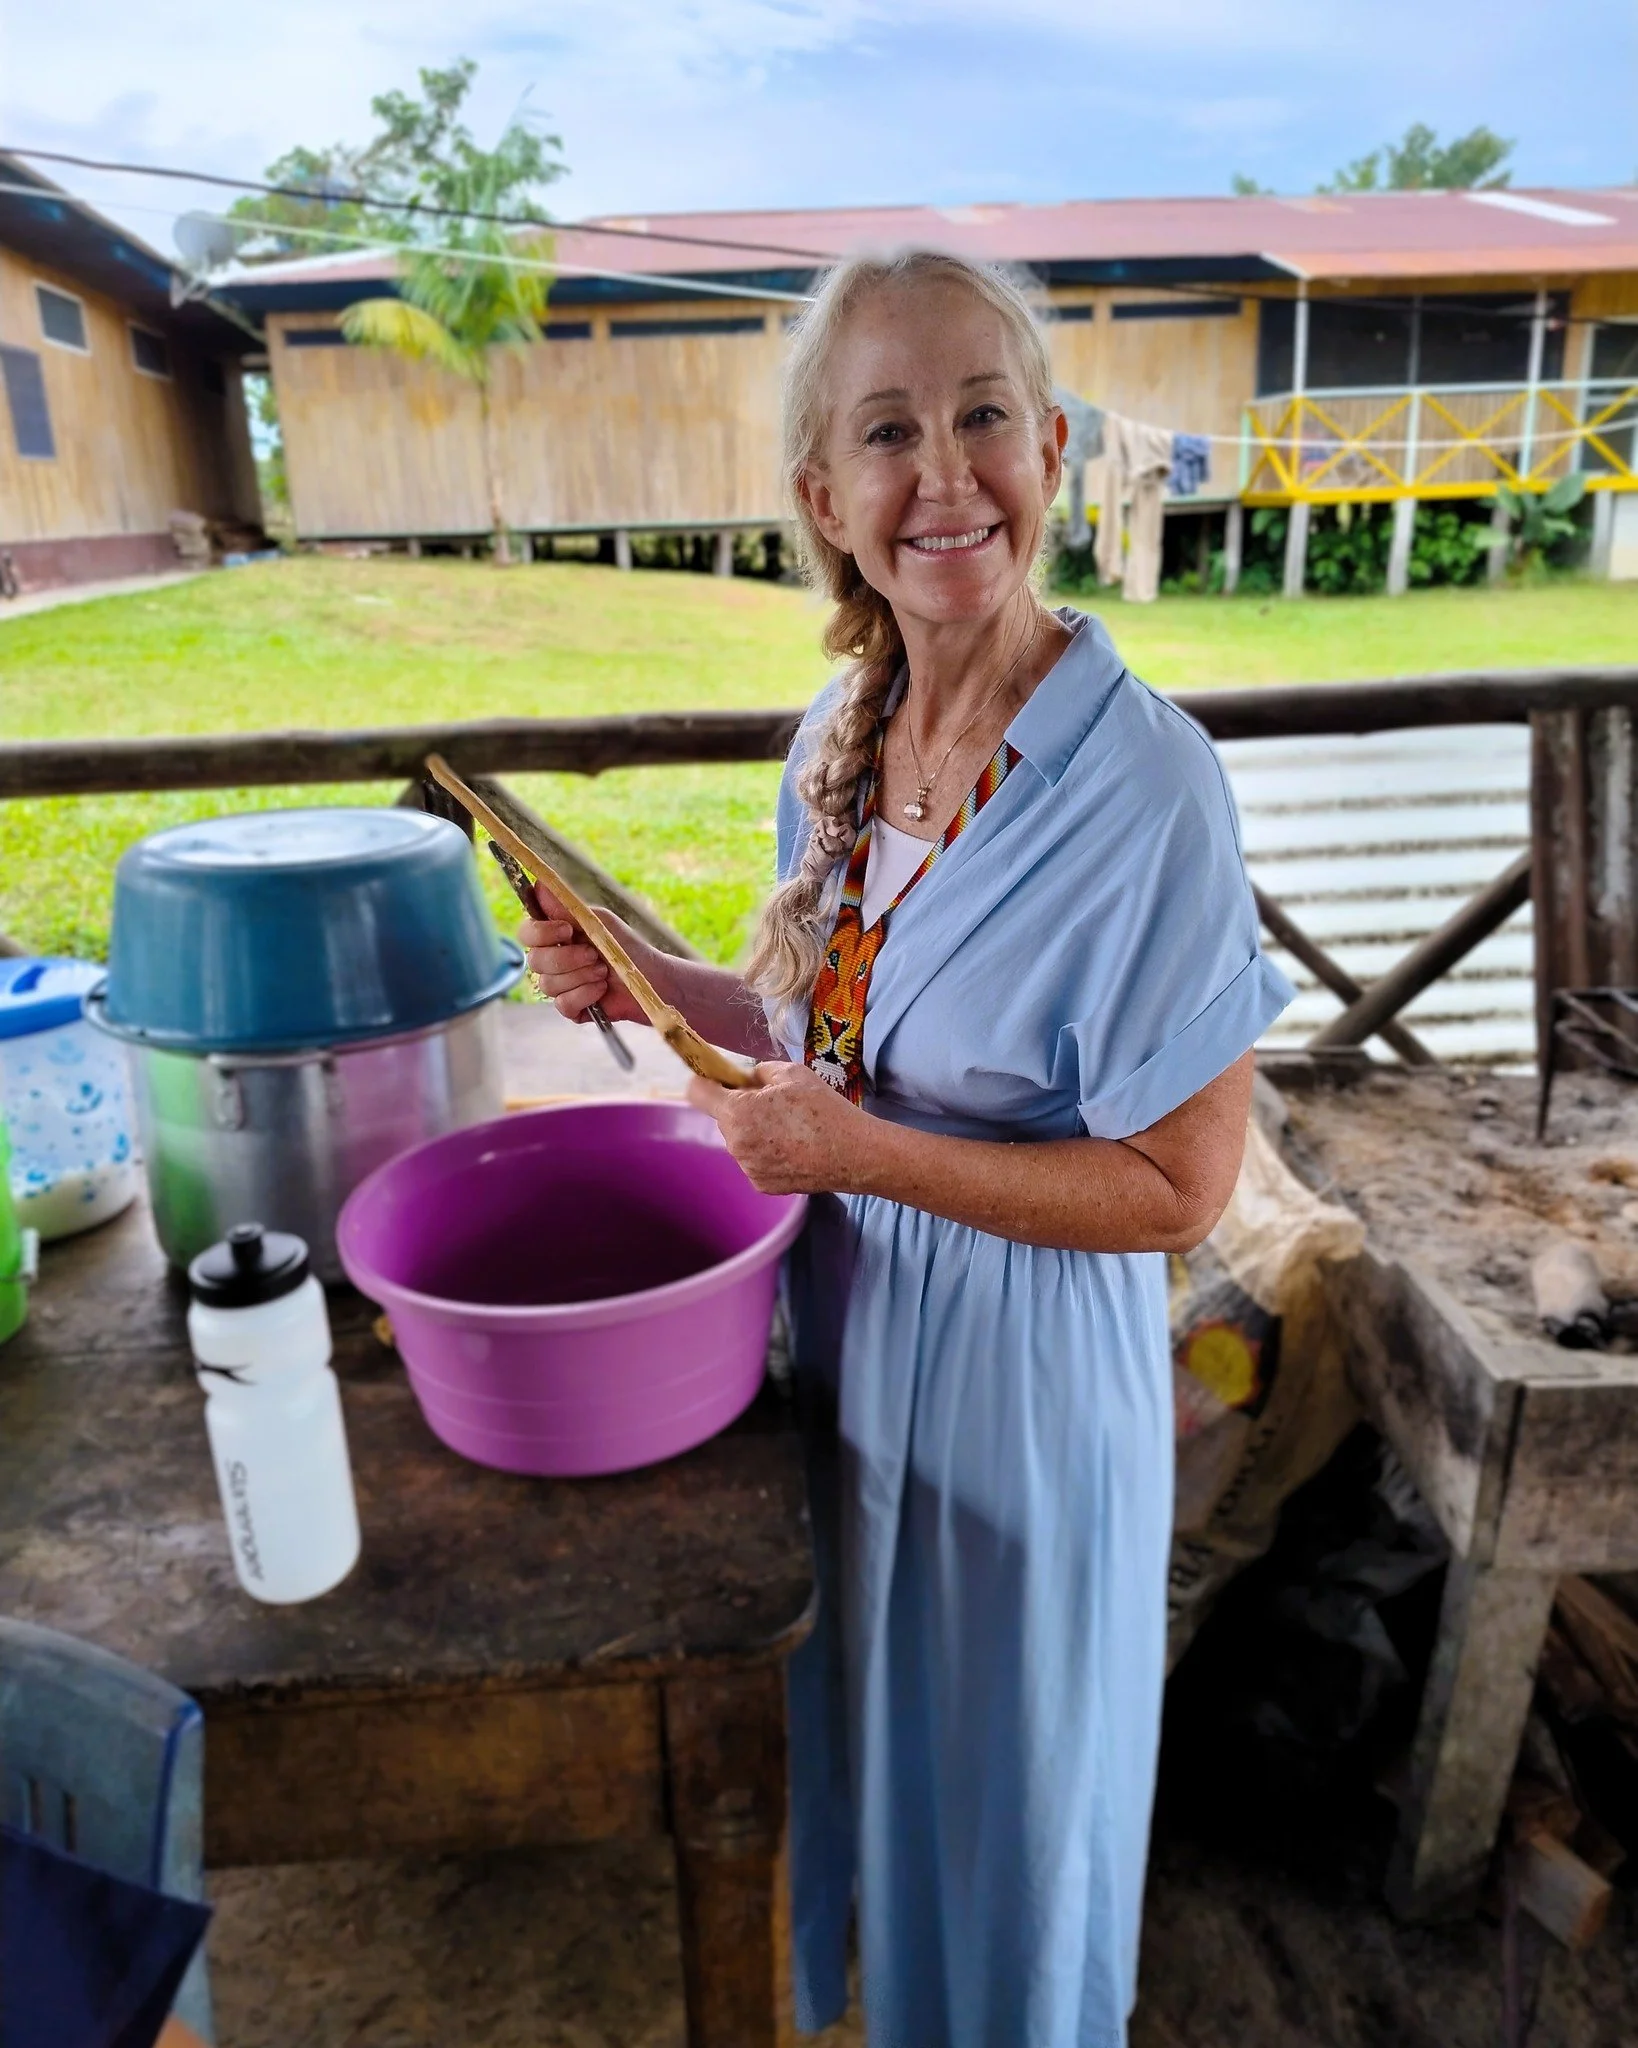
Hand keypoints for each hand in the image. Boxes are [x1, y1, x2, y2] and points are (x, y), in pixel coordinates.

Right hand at [518, 883, 659, 1026]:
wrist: (651, 978)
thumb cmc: (626, 946)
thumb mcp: (598, 923)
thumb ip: (567, 908)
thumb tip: (539, 884)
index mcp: (555, 936)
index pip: (527, 933)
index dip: (541, 933)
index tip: (568, 930)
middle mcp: (551, 960)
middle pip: (534, 960)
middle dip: (567, 958)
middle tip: (595, 955)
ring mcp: (559, 986)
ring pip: (548, 984)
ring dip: (581, 976)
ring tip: (604, 972)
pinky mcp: (570, 1007)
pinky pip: (563, 1004)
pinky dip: (585, 995)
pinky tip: (602, 990)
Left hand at [687, 1060, 869, 1194]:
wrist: (853, 1153)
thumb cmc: (824, 1109)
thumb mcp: (792, 1073)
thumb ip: (759, 1072)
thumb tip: (748, 1078)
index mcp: (737, 1112)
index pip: (697, 1092)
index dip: (705, 1081)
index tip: (717, 1079)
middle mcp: (735, 1143)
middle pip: (724, 1118)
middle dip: (741, 1108)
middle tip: (774, 1104)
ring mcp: (748, 1167)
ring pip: (741, 1141)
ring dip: (755, 1132)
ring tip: (790, 1128)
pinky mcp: (762, 1185)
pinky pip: (755, 1161)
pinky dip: (768, 1154)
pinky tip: (794, 1148)